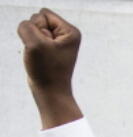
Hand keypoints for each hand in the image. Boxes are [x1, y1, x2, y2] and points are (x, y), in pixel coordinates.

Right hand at [17, 8, 82, 127]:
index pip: (42, 14)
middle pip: (37, 19)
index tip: (46, 46)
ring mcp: (58, 41)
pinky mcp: (49, 48)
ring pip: (32, 29)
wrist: (50, 92)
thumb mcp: (34, 43)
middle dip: (34, 35)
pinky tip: (38, 59)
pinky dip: (30, 47)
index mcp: (70, 31)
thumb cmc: (46, 70)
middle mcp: (66, 34)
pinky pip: (31, 38)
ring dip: (31, 42)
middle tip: (43, 54)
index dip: (37, 27)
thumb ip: (26, 25)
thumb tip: (27, 25)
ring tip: (40, 57)